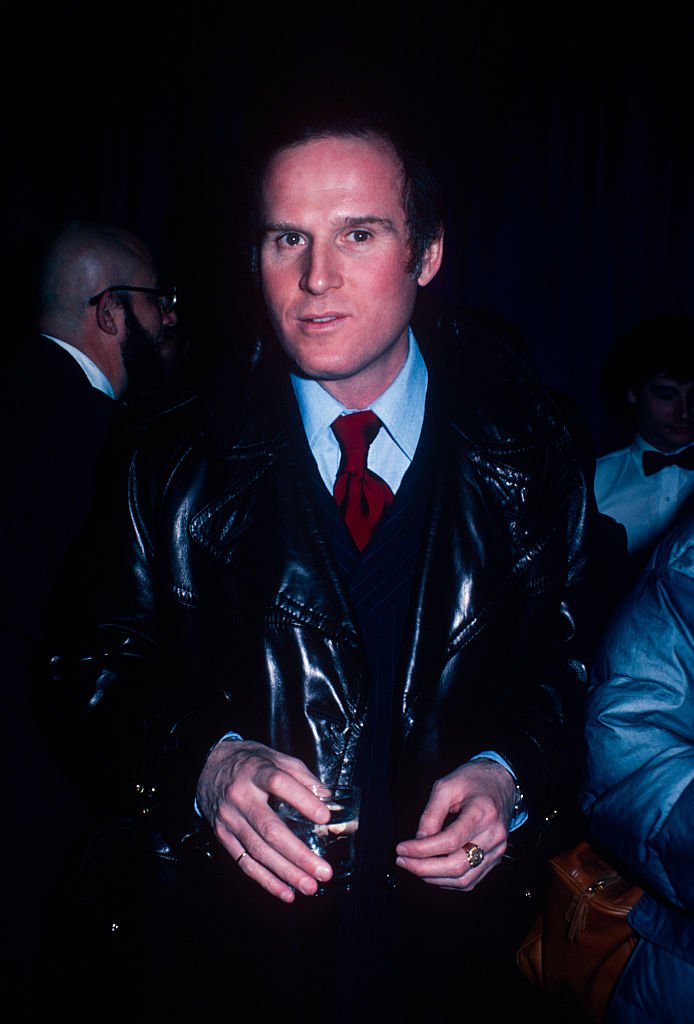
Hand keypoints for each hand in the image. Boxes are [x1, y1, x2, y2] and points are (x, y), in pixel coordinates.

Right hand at [196, 739, 333, 901]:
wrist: (207, 765)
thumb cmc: (248, 762)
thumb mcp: (275, 757)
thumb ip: (301, 775)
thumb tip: (327, 798)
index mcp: (255, 772)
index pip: (279, 784)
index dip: (302, 800)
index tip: (324, 816)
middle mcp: (240, 796)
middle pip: (269, 828)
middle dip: (298, 854)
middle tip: (323, 871)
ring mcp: (229, 819)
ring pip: (258, 851)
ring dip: (286, 873)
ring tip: (310, 886)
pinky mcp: (222, 835)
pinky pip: (244, 862)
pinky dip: (265, 880)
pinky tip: (285, 892)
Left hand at [394, 759, 516, 889]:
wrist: (502, 782)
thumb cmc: (473, 780)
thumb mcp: (446, 787)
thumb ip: (431, 814)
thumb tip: (418, 841)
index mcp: (483, 812)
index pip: (450, 841)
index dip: (422, 849)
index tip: (401, 849)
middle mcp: (494, 835)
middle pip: (457, 865)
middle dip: (424, 868)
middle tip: (402, 861)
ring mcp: (497, 849)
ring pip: (464, 879)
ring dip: (434, 878)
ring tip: (414, 866)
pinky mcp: (495, 858)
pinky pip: (470, 880)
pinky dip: (448, 881)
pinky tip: (432, 871)